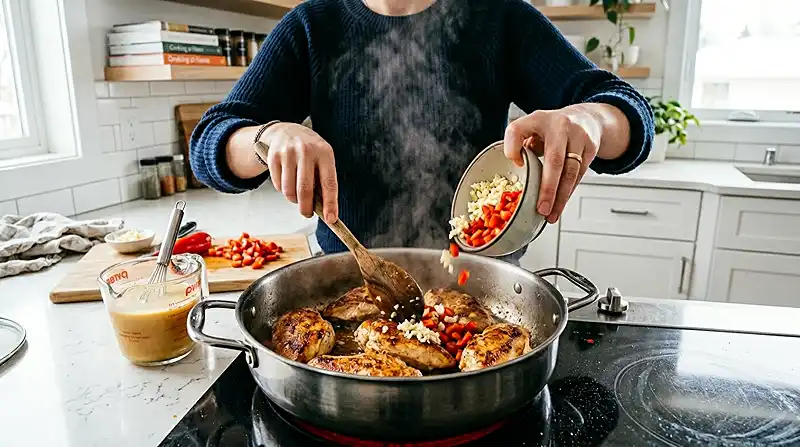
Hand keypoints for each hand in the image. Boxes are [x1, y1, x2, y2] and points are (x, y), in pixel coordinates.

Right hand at [261, 122, 338, 222]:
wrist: (285, 131)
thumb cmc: (309, 151)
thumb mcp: (322, 159)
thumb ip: (324, 181)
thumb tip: (325, 210)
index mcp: (324, 152)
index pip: (329, 183)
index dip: (330, 203)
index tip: (331, 219)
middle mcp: (307, 151)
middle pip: (305, 190)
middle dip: (306, 208)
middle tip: (307, 214)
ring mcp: (288, 152)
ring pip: (289, 190)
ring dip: (293, 200)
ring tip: (297, 196)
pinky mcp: (273, 156)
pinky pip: (278, 185)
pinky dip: (283, 190)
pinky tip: (287, 182)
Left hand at [504, 105, 601, 223]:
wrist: (587, 118)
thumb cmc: (552, 128)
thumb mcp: (533, 128)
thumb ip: (521, 145)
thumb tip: (518, 166)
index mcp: (537, 119)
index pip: (518, 130)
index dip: (512, 147)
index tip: (515, 163)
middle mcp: (559, 126)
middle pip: (554, 160)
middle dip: (547, 188)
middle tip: (540, 208)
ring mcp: (578, 136)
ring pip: (570, 172)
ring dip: (560, 197)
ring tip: (550, 214)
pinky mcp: (591, 148)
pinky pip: (579, 175)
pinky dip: (568, 192)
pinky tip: (560, 204)